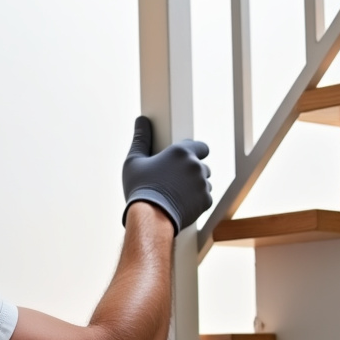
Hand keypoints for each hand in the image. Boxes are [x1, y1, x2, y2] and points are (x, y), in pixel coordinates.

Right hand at [121, 116, 211, 233]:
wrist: (150, 218)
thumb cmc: (140, 189)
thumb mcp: (134, 161)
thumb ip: (141, 139)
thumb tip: (141, 121)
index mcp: (181, 152)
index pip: (201, 146)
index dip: (194, 153)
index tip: (184, 161)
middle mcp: (195, 166)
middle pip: (201, 166)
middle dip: (191, 172)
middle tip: (174, 181)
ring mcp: (203, 184)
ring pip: (204, 183)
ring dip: (195, 187)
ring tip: (175, 195)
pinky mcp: (205, 201)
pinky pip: (205, 199)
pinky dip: (196, 201)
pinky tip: (181, 204)